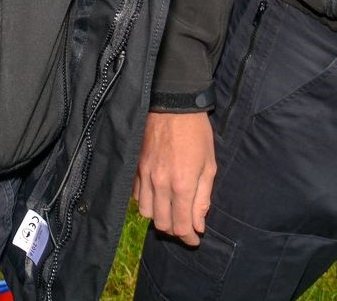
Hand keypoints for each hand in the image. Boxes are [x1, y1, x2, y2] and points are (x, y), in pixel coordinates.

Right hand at [133, 111, 215, 244]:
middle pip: (161, 223)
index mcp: (182, 185)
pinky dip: (147, 200)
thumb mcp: (209, 166)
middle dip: (175, 229)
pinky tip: (157, 194)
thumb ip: (203, 198)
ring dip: (159, 215)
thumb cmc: (196, 134)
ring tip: (170, 210)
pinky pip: (136, 194)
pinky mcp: (135, 165)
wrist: (172, 105)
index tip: (195, 238)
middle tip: (184, 225)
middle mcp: (160, 183)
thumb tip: (198, 224)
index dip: (189, 237)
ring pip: (145, 211)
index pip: (181, 226)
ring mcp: (144, 174)